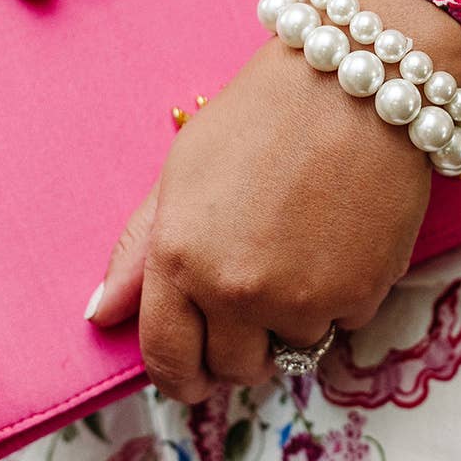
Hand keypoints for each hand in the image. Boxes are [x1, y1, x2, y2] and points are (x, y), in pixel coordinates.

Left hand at [86, 0, 460, 401]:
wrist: (356, 83)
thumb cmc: (263, 115)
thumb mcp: (182, 170)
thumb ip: (139, 251)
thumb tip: (100, 315)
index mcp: (180, 258)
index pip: (167, 359)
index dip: (179, 377)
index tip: (193, 376)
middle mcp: (236, 291)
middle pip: (234, 369)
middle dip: (242, 343)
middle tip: (258, 293)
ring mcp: (302, 298)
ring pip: (294, 347)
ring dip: (297, 314)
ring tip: (305, 244)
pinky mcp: (361, 295)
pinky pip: (345, 322)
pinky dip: (344, 293)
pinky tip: (343, 235)